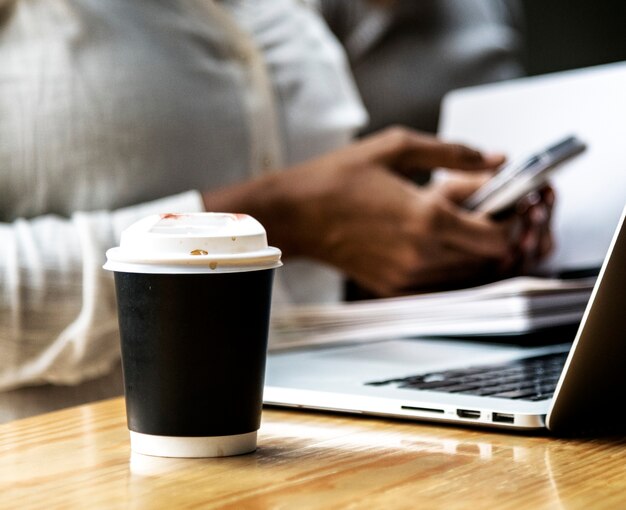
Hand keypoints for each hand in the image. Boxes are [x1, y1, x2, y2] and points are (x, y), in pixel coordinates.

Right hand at [203, 127, 549, 295]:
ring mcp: (407, 276)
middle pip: (489, 259)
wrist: (296, 213)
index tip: (507, 200)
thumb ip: (454, 154)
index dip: (511, 218)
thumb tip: (496, 160)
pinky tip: (432, 238)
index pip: (498, 236)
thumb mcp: (398, 147)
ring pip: (467, 274)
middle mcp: (421, 255)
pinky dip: (449, 264)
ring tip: (449, 219)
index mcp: (427, 218)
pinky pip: (441, 283)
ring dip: (471, 248)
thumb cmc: (339, 177)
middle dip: (493, 231)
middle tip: (479, 205)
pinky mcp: (393, 287)